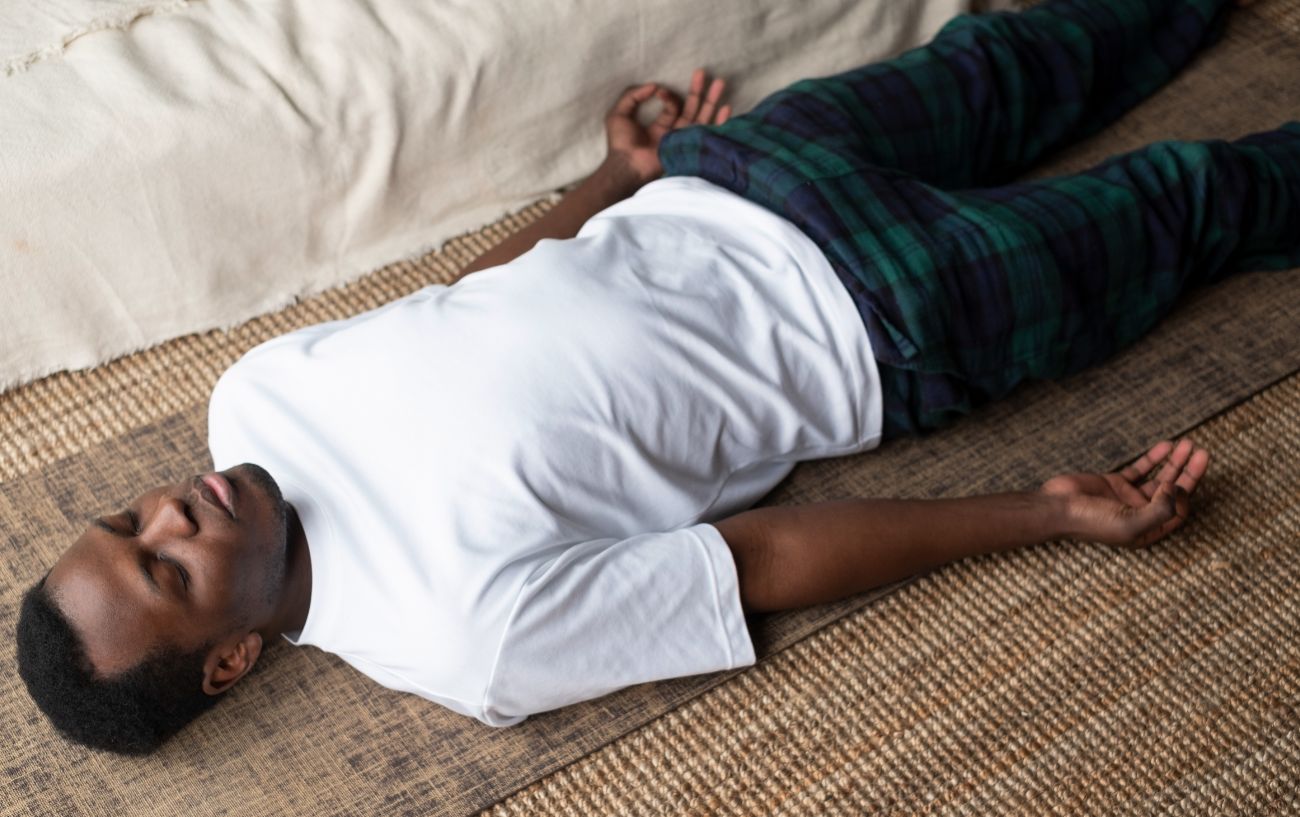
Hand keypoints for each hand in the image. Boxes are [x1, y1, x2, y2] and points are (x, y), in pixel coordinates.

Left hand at [601, 68, 731, 189]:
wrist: (627, 164)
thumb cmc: (621, 143)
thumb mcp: (619, 113)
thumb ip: (633, 96)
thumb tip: (654, 86)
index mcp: (660, 125)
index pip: (672, 106)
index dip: (668, 96)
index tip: (659, 91)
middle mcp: (674, 132)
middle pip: (691, 108)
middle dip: (698, 91)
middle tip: (703, 73)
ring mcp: (683, 139)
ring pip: (701, 117)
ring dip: (711, 100)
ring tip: (720, 82)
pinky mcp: (689, 146)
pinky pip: (707, 132)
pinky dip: (718, 121)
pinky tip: (726, 108)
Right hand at [1039, 438, 1210, 547]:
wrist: (1057, 507)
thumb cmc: (1090, 522)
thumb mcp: (1130, 523)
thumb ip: (1159, 511)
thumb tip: (1175, 490)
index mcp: (1147, 530)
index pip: (1178, 512)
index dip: (1184, 497)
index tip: (1176, 484)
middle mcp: (1142, 514)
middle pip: (1174, 492)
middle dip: (1190, 472)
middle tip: (1202, 453)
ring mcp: (1129, 497)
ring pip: (1161, 477)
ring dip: (1175, 461)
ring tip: (1188, 444)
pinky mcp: (1116, 482)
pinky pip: (1142, 468)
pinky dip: (1154, 457)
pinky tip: (1165, 445)